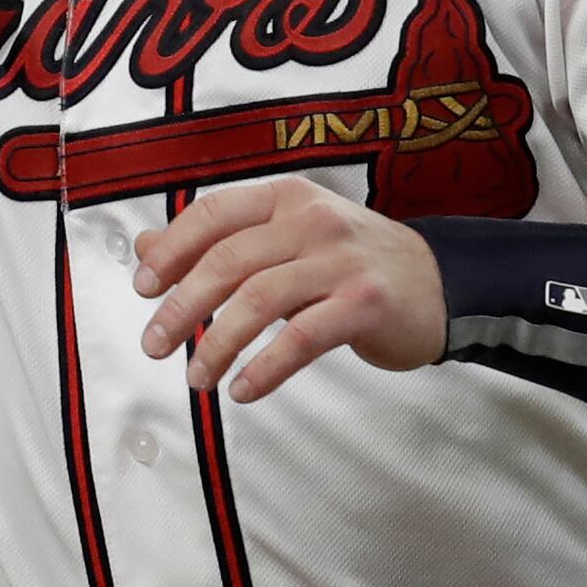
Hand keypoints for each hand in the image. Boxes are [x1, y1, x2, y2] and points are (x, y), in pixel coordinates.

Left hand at [132, 179, 446, 404]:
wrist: (444, 284)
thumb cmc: (354, 263)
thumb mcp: (288, 238)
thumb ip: (222, 241)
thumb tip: (146, 247)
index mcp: (286, 198)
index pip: (213, 214)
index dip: (171, 250)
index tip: (142, 289)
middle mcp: (311, 220)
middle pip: (228, 261)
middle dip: (181, 306)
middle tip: (154, 344)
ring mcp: (341, 260)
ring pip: (259, 300)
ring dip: (217, 343)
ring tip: (196, 377)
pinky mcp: (366, 302)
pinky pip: (302, 338)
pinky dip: (265, 367)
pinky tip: (242, 389)